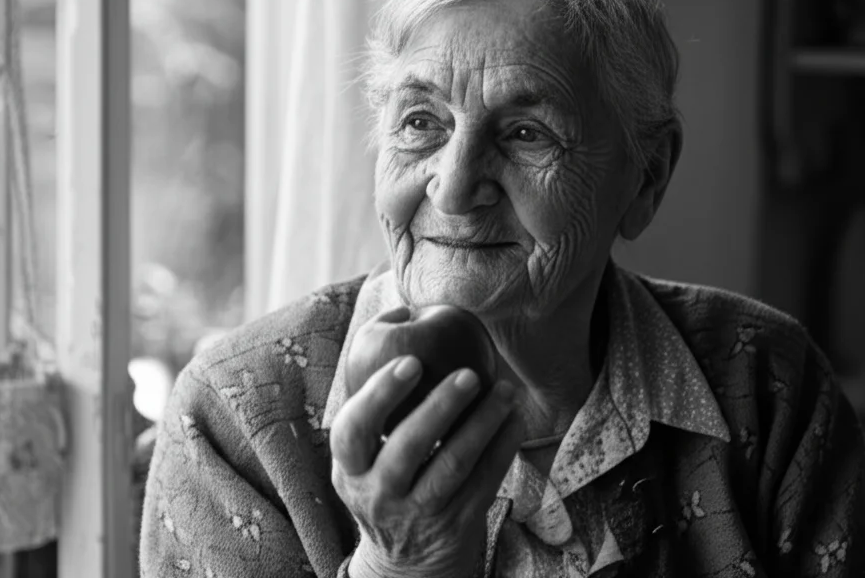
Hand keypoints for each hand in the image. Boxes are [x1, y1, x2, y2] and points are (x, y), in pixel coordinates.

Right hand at [331, 354, 521, 577]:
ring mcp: (419, 513)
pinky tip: (515, 418)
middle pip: (407, 448)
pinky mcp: (457, 525)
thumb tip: (399, 312)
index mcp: (349, 467)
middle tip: (468, 373)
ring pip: (453, 466)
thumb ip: (376, 395)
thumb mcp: (364, 454)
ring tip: (505, 390)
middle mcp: (378, 493)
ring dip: (483, 423)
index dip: (380, 395)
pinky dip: (503, 447)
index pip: (353, 430)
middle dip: (440, 407)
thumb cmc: (387, 480)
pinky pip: (484, 482)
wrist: (406, 565)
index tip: (410, 362)